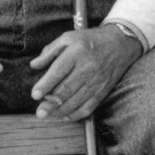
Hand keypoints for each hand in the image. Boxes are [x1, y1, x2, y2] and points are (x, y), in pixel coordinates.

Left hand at [28, 26, 142, 120]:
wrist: (120, 44)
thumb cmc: (90, 40)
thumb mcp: (69, 38)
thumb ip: (50, 51)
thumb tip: (34, 65)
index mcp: (77, 52)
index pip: (59, 70)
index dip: (46, 84)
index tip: (35, 95)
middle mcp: (88, 68)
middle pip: (67, 89)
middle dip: (51, 103)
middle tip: (39, 112)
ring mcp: (97, 81)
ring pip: (77, 101)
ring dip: (60, 111)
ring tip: (47, 115)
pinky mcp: (103, 91)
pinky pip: (89, 107)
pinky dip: (75, 114)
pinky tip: (64, 116)